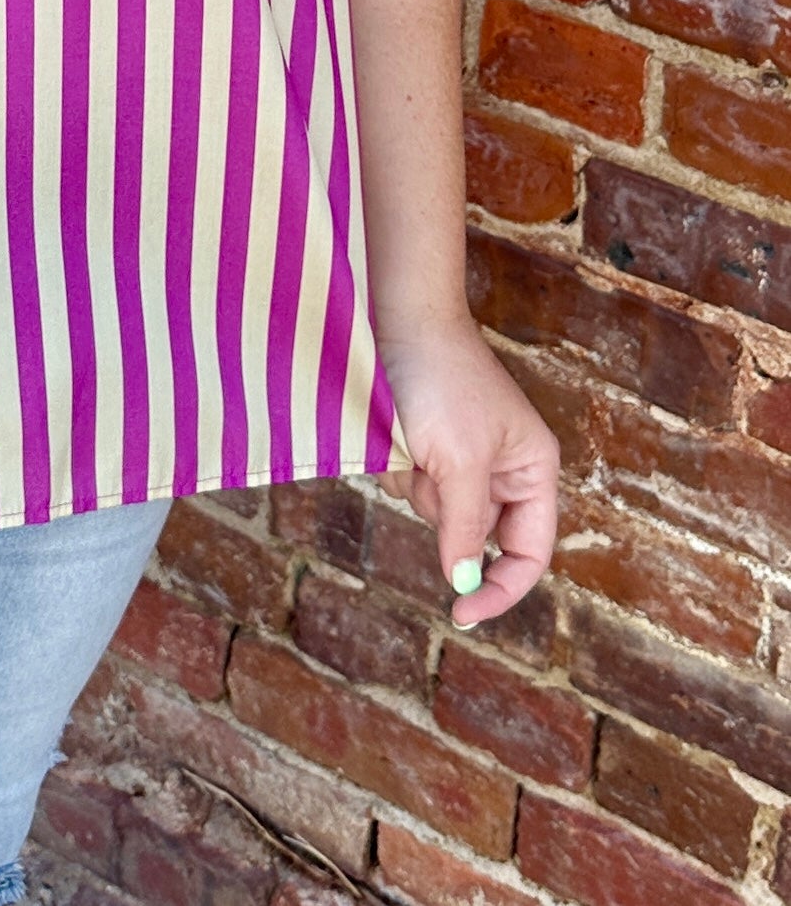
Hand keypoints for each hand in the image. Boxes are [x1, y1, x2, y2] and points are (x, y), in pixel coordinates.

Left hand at [379, 316, 558, 626]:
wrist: (397, 315)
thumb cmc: (441, 378)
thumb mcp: (461, 459)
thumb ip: (465, 525)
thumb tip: (464, 582)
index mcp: (532, 469)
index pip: (529, 552)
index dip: (501, 587)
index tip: (461, 612)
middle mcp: (502, 467)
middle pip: (473, 534)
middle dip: (441, 509)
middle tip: (428, 465)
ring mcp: (460, 456)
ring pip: (432, 511)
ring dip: (414, 482)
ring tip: (411, 434)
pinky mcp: (424, 444)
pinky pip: (407, 483)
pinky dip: (395, 464)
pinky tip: (393, 427)